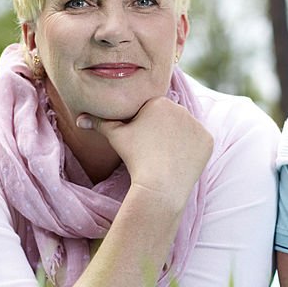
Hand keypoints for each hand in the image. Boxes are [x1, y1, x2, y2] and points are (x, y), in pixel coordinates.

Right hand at [77, 97, 213, 207]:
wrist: (160, 184)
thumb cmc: (135, 158)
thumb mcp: (116, 137)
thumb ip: (100, 123)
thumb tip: (79, 119)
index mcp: (158, 102)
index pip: (153, 111)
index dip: (146, 128)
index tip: (143, 143)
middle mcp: (181, 108)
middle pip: (171, 119)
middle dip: (163, 132)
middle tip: (154, 152)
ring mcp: (197, 124)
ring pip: (185, 130)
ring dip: (178, 139)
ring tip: (166, 156)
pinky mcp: (208, 140)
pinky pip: (199, 142)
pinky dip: (192, 150)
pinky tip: (180, 160)